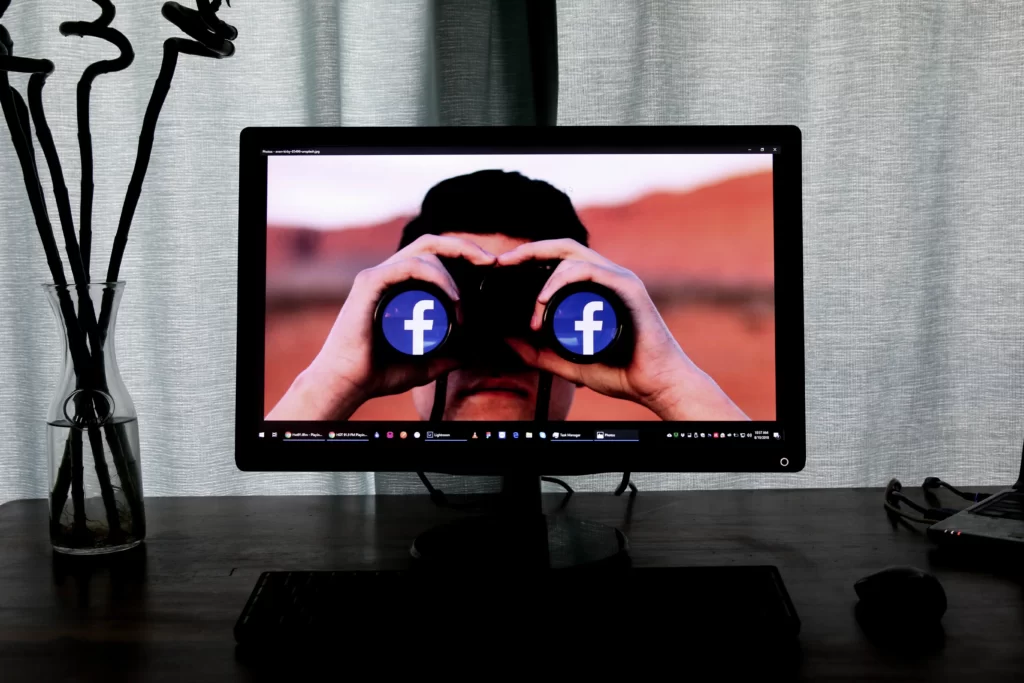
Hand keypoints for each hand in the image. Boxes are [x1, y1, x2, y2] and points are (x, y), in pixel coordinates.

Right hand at [267, 235, 495, 419]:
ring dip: (452, 274)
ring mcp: (377, 276)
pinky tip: (453, 297)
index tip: (490, 268)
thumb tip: (468, 353)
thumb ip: (444, 358)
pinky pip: (408, 266)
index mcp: (398, 286)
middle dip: (465, 247)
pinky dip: (436, 276)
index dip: (463, 254)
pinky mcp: (369, 283)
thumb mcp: (423, 364)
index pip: (434, 255)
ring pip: (424, 253)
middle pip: (431, 243)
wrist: (347, 384)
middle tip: (491, 262)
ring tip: (463, 304)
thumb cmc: (377, 373)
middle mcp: (387, 274)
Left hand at [498, 239, 748, 420]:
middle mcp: (608, 277)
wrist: (656, 385)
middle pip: (563, 247)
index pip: (559, 259)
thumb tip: (507, 340)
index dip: (530, 257)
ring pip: (572, 257)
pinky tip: (544, 300)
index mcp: (596, 288)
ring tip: (533, 311)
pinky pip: (589, 271)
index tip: (502, 268)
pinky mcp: (628, 288)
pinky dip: (561, 280)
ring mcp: (619, 279)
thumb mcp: (567, 363)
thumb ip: (538, 353)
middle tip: (502, 262)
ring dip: (544, 281)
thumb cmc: (621, 372)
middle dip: (529, 250)